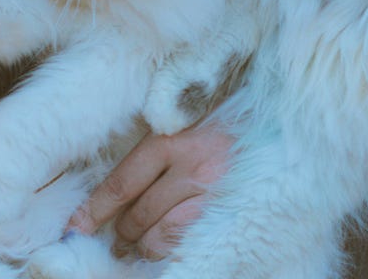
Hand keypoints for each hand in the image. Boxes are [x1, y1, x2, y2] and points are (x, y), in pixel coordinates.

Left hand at [67, 125, 232, 259]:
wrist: (290, 118)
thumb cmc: (236, 117)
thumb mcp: (192, 118)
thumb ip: (163, 142)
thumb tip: (127, 187)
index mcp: (173, 136)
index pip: (121, 183)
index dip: (94, 210)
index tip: (76, 226)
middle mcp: (192, 162)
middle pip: (139, 211)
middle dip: (122, 231)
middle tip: (116, 240)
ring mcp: (216, 189)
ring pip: (162, 232)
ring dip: (144, 246)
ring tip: (137, 249)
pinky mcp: (235, 207)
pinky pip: (191, 239)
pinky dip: (172, 250)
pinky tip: (166, 250)